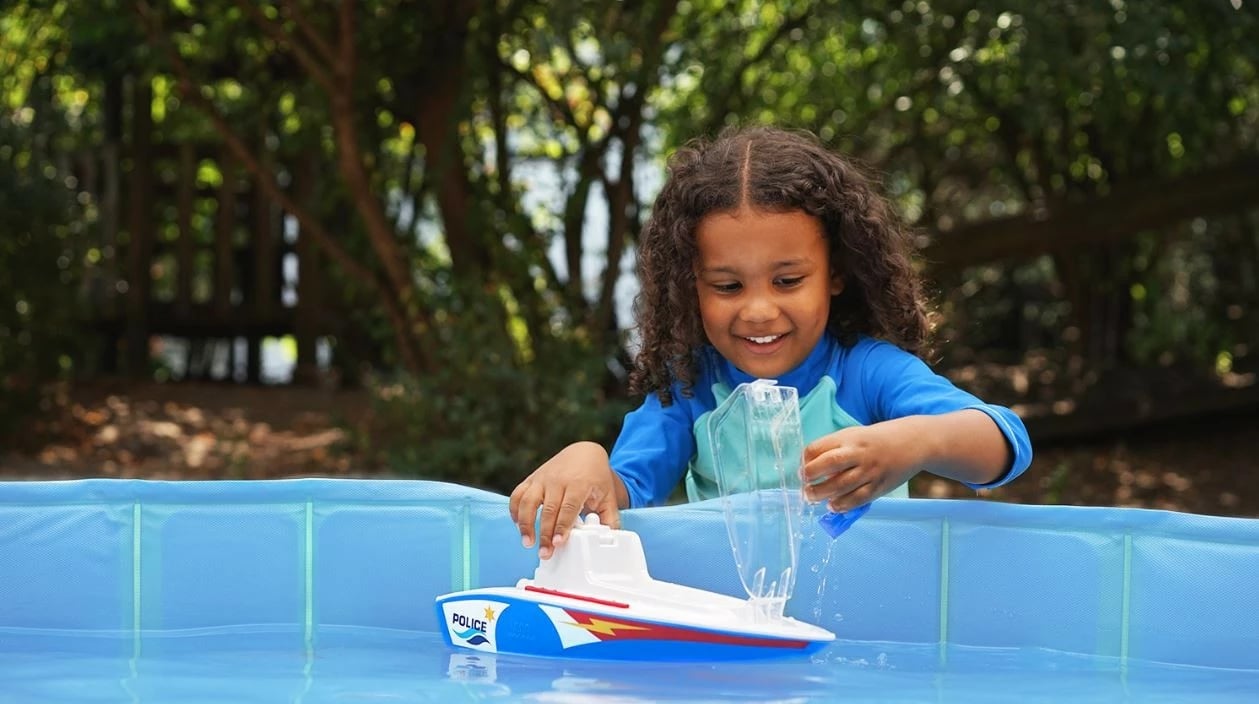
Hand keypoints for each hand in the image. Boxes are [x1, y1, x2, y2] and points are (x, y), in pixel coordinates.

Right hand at [508, 441, 625, 558]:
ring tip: (527, 543)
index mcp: (578, 483)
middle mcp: (558, 480)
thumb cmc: (596, 477)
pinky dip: (515, 510)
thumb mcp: (608, 496)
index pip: (568, 507)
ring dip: (525, 523)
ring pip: (528, 501)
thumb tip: (610, 539)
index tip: (558, 542)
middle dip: (545, 533)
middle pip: (548, 509)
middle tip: (545, 553)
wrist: (584, 453)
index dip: (562, 526)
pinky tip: (518, 525)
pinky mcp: (531, 479)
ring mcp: (542, 479)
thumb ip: (610, 518)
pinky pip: (517, 494)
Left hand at [800, 419, 922, 511]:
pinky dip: (842, 505)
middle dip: (811, 475)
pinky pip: (858, 498)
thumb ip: (834, 449)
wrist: (913, 442)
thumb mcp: (853, 436)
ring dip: (822, 494)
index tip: (802, 471)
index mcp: (848, 438)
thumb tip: (811, 468)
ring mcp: (870, 470)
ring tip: (812, 498)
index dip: (805, 460)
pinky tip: (833, 506)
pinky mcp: (879, 486)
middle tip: (804, 485)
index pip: (819, 448)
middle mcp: (858, 453)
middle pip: (829, 464)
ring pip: (841, 485)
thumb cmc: (876, 441)